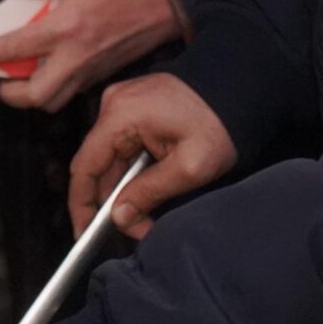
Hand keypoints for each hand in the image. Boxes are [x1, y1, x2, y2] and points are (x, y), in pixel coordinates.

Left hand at [0, 0, 181, 112]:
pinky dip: (56, 86)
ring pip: (55, 100)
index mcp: (70, 24)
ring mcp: (93, 69)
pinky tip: (51, 65)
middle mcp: (78, 55)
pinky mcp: (106, 72)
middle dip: (9, 93)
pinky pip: (73, 90)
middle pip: (35, 96)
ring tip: (22, 75)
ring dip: (33, 94)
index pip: (16, 47)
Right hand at [66, 73, 235, 238]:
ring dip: (125, 188)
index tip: (85, 233)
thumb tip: (119, 217)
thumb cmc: (220, 123)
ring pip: (111, 157)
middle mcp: (114, 104)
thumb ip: (149, 194)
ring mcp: (123, 103)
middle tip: (135, 229)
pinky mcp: (135, 106)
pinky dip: (133, 170)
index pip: (85, 167)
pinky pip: (123, 145)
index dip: (81, 204)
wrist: (241, 89)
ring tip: (147, 215)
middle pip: (98, 165)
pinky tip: (149, 189)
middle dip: (113, 202)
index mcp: (120, 115)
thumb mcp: (189, 168)